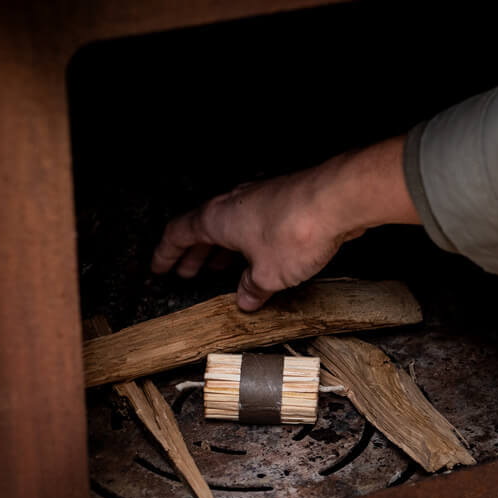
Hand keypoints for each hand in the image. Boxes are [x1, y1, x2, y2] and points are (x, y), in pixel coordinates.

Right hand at [150, 136, 419, 311]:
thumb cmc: (295, 232)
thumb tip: (245, 300)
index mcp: (216, 218)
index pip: (179, 234)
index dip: (166, 253)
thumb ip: (252, 289)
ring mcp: (260, 198)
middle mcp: (234, 203)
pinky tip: (259, 260)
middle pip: (204, 229)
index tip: (159, 268)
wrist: (338, 200)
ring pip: (232, 226)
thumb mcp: (268, 274)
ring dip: (223, 248)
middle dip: (195, 254)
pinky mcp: (284, 200)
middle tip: (188, 273)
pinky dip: (250, 243)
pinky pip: (257, 224)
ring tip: (220, 269)